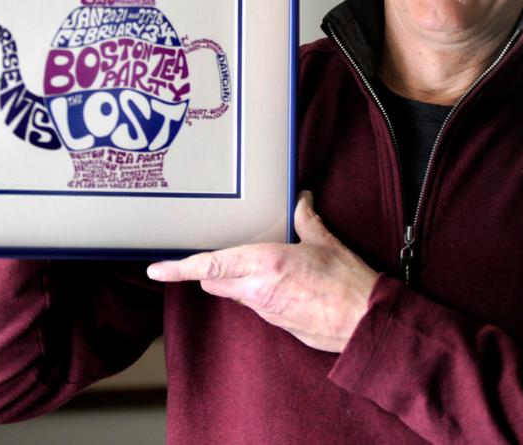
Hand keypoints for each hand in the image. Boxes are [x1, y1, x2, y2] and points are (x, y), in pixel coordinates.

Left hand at [147, 191, 379, 351]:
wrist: (365, 324)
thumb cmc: (347, 282)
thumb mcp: (325, 243)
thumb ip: (306, 219)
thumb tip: (301, 199)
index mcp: (264, 264)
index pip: (210, 267)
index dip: (180, 268)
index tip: (157, 269)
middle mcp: (257, 289)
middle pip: (214, 283)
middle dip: (210, 272)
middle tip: (212, 256)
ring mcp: (265, 310)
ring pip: (234, 295)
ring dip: (236, 282)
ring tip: (256, 265)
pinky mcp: (277, 324)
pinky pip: (255, 305)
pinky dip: (258, 293)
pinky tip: (280, 283)